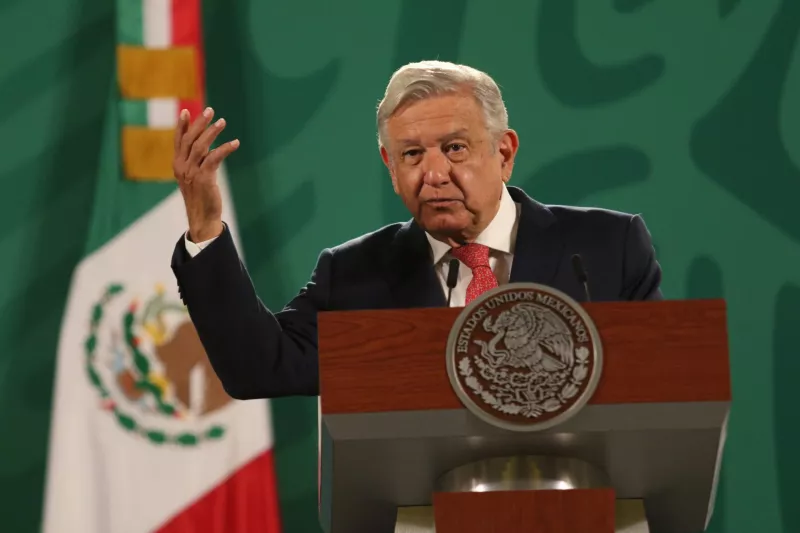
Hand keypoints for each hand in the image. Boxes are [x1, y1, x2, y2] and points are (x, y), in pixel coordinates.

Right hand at [173, 107, 239, 241]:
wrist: (201, 217)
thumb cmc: (200, 197)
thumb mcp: (193, 177)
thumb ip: (194, 162)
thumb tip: (204, 147)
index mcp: (177, 165)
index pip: (178, 141)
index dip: (181, 126)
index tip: (185, 111)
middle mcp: (182, 167)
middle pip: (190, 139)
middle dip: (199, 123)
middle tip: (210, 110)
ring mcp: (192, 172)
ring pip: (201, 146)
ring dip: (212, 132)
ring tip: (222, 122)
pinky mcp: (204, 178)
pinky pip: (214, 158)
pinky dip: (225, 148)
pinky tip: (235, 143)